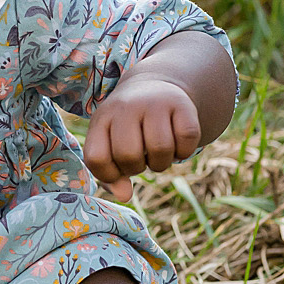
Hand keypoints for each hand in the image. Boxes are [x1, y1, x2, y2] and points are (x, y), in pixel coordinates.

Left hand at [83, 76, 202, 202]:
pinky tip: (177, 143)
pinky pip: (187, 141)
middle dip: (137, 169)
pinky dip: (184, 152)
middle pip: (128, 155)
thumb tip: (124, 196)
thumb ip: (110, 173)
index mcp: (101, 119)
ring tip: (157, 152)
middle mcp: (125, 107)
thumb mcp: (110, 143)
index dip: (109, 175)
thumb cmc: (128, 127)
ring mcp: (154, 103)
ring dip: (162, 163)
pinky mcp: (182, 104)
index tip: (119, 170)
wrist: (154, 86)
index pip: (96, 158)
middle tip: (141, 159)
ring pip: (160, 149)